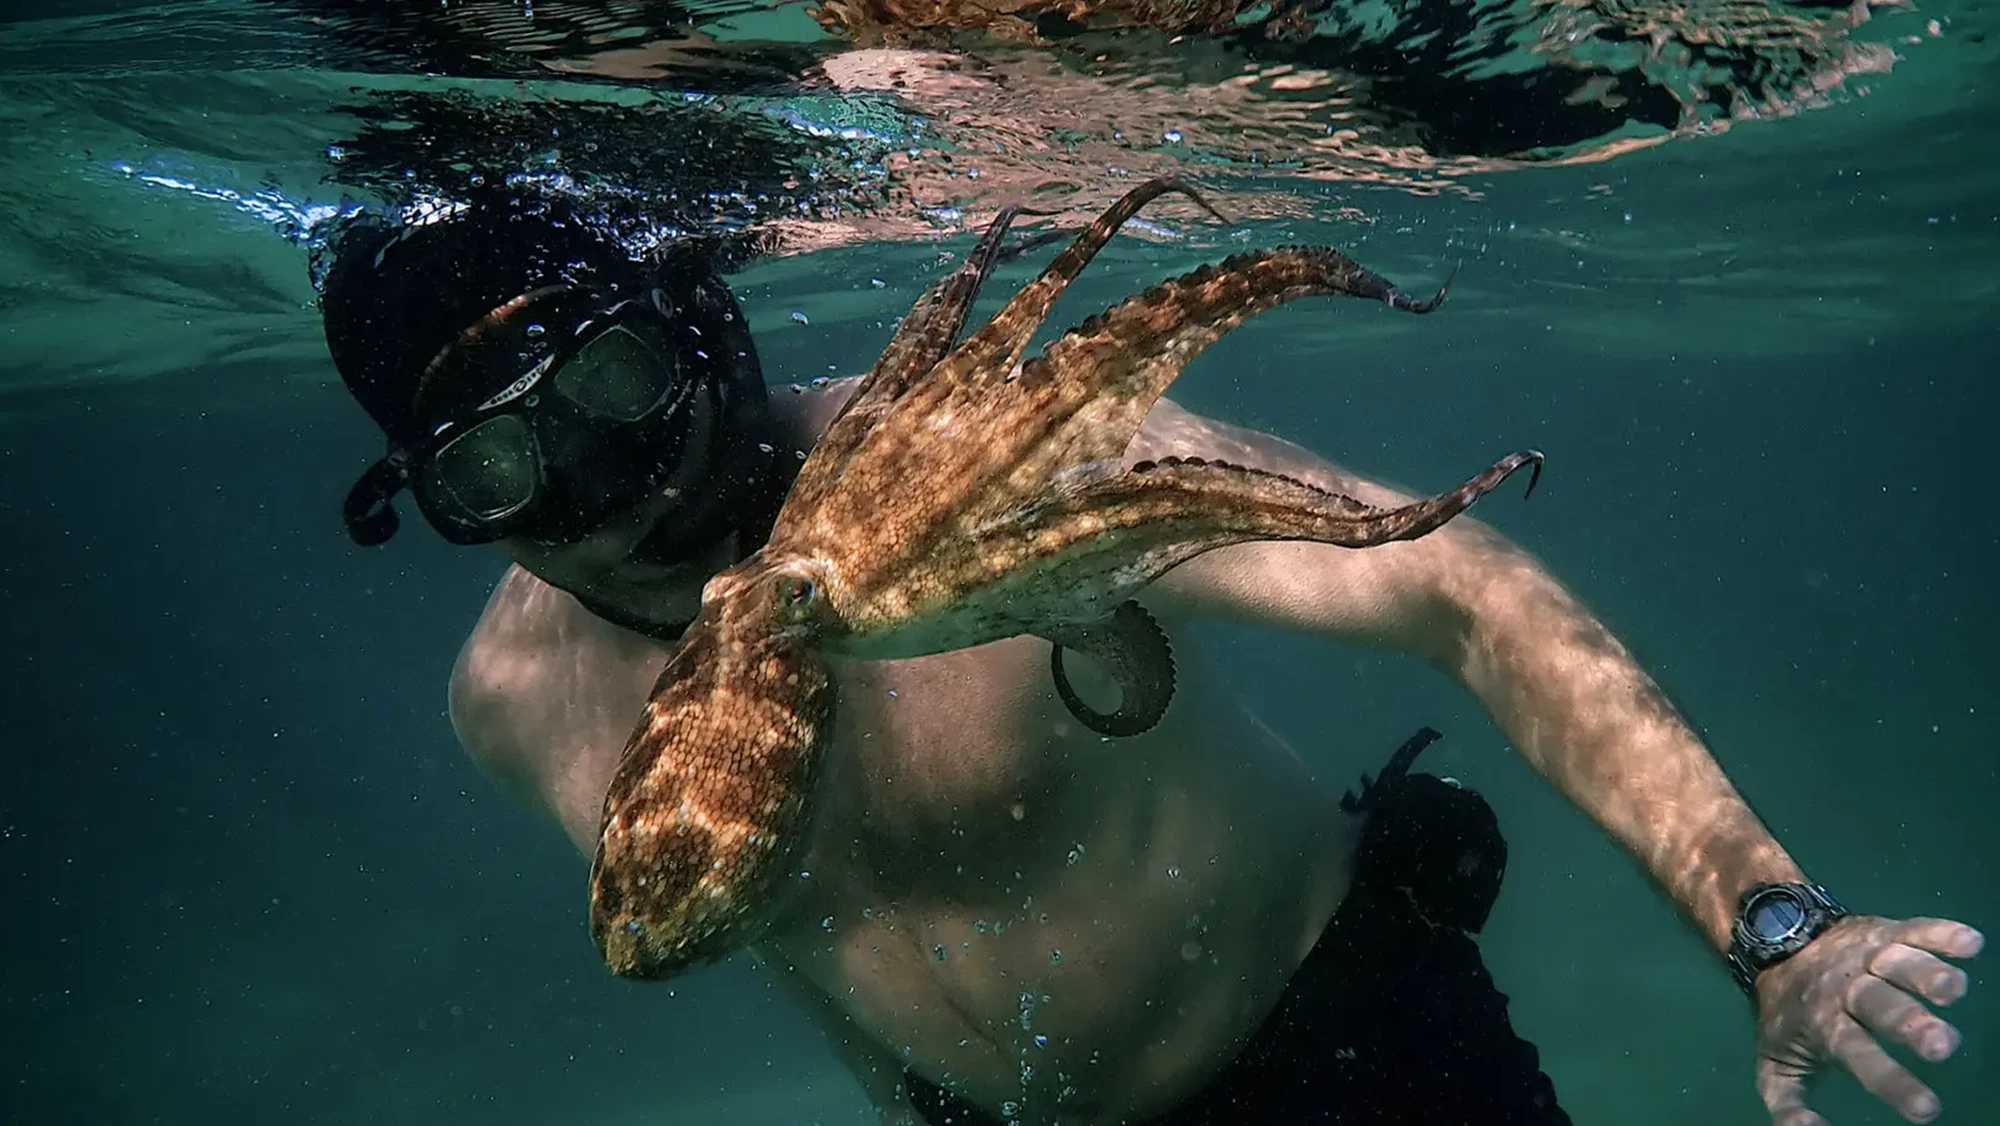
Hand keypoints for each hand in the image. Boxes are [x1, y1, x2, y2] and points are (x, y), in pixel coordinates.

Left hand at [1754, 915, 1982, 1123]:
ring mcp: (1866, 956)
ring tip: (1954, 990)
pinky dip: (1941, 933)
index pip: (1858, 1054)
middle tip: (1942, 1046)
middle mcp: (1847, 988)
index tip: (1928, 1110)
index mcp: (1824, 1023)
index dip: (1892, 1081)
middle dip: (1912, 1025)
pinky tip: (1970, 942)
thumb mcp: (1776, 1065)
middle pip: (1881, 1005)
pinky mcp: (1884, 931)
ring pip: (1898, 963)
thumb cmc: (1789, 1016)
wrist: (1774, 942)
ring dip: (1927, 974)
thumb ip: (1789, 1106)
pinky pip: (1913, 929)